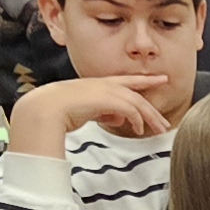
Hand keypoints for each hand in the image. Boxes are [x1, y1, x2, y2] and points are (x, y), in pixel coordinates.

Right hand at [8, 72, 179, 155]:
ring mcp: (105, 91)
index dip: (145, 80)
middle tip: (164, 120)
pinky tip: (140, 130)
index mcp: (97, 84)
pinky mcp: (106, 100)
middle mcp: (103, 84)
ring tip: (159, 129)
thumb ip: (104, 113)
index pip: (126, 81)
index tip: (160, 79)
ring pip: (137, 102)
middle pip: (136, 94)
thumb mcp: (87, 112)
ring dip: (150, 117)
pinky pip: (130, 110)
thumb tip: (119, 120)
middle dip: (153, 108)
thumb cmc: (59, 111)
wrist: (45, 109)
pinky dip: (137, 120)